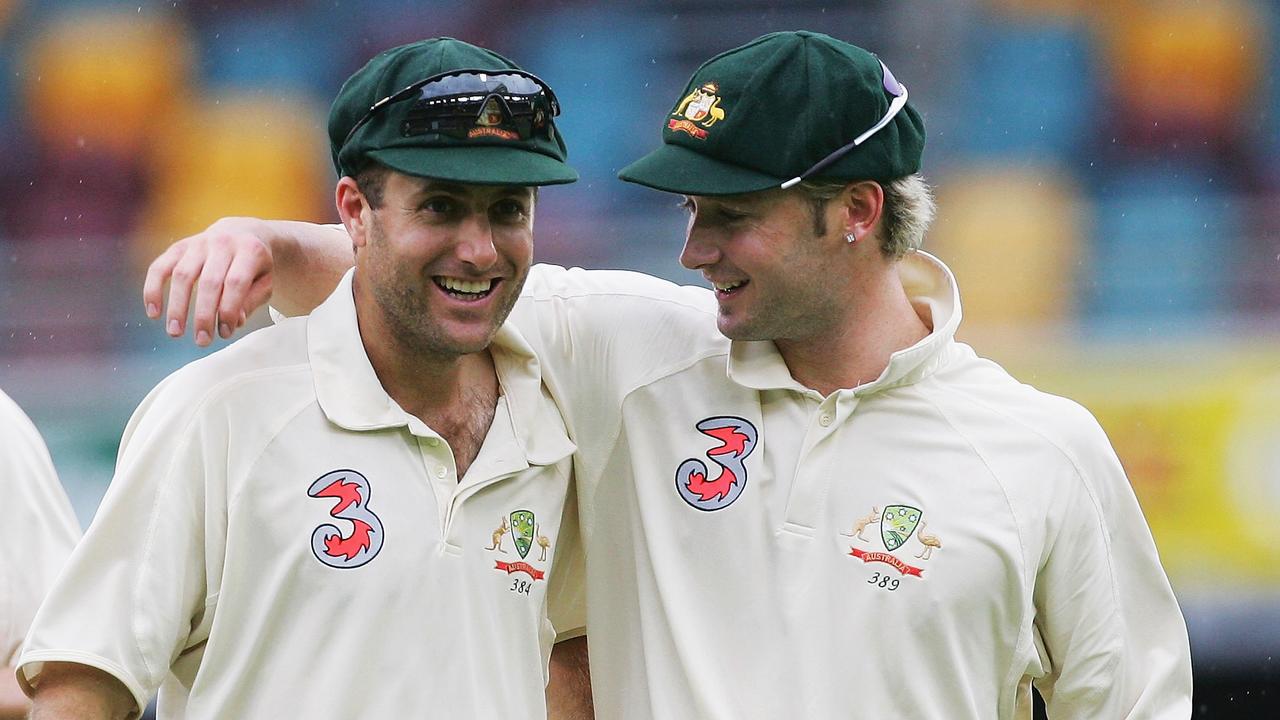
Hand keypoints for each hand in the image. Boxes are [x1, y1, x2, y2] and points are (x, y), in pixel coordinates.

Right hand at [143, 217, 275, 345]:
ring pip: (182, 275)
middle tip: (201, 341)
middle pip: (209, 282)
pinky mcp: (178, 247)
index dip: (228, 310)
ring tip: (175, 332)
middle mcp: (222, 243)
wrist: (242, 233)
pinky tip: (153, 313)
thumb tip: (233, 322)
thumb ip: (251, 302)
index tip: (225, 333)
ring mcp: (198, 243)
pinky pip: (159, 267)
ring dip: (177, 307)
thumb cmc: (255, 267)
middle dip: (203, 315)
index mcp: (250, 251)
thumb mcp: (264, 282)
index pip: (236, 283)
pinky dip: (153, 290)